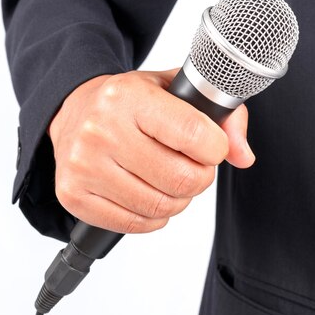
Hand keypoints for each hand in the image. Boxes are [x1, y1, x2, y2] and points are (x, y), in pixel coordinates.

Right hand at [49, 68, 254, 233]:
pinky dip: (152, 217)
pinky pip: (134, 225)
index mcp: (128, 96)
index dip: (216, 148)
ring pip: (160, 207)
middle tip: (191, 165)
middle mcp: (101, 130)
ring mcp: (84, 166)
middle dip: (199, 177)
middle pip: (181, 179)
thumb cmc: (126, 101)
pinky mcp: (73, 195)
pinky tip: (147, 191)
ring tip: (169, 178)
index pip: (194, 134)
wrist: (72, 110)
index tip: (211, 146)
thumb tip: (241, 155)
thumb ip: (219, 115)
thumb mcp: (172, 89)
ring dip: (177, 199)